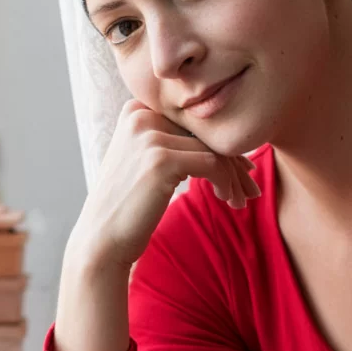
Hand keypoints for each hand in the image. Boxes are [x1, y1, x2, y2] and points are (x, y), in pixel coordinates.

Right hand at [70, 100, 258, 269]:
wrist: (102, 240)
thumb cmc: (128, 205)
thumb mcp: (143, 161)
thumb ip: (171, 140)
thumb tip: (223, 137)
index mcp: (135, 110)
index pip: (191, 122)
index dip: (219, 144)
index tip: (241, 168)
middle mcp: (140, 115)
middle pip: (203, 133)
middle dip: (233, 161)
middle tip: (250, 186)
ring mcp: (149, 136)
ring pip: (213, 149)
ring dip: (234, 177)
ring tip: (242, 199)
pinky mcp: (161, 159)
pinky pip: (213, 165)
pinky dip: (227, 183)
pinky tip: (228, 200)